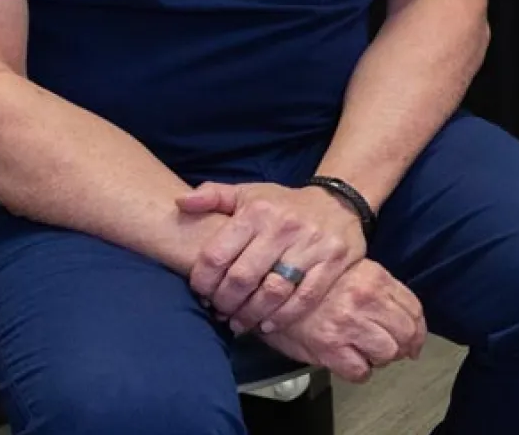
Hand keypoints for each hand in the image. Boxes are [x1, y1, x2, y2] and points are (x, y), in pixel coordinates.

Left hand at [179, 180, 367, 334]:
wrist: (338, 202)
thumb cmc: (283, 205)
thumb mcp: (248, 194)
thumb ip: (213, 196)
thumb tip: (181, 202)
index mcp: (257, 211)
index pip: (216, 255)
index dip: (202, 282)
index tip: (202, 293)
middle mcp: (284, 226)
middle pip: (242, 278)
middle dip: (225, 302)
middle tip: (220, 312)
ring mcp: (311, 245)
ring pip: (272, 292)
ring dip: (250, 314)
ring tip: (239, 322)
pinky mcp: (333, 262)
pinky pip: (304, 299)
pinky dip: (282, 317)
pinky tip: (267, 324)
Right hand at [257, 259, 425, 384]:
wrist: (274, 288)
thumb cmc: (313, 280)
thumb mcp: (354, 270)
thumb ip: (381, 288)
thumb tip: (406, 314)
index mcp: (375, 278)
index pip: (414, 309)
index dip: (418, 328)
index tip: (415, 337)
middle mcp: (365, 300)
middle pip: (406, 333)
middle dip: (405, 345)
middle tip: (396, 349)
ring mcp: (348, 325)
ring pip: (387, 353)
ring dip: (382, 357)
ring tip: (370, 352)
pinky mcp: (330, 348)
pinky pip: (360, 371)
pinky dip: (360, 371)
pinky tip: (352, 361)